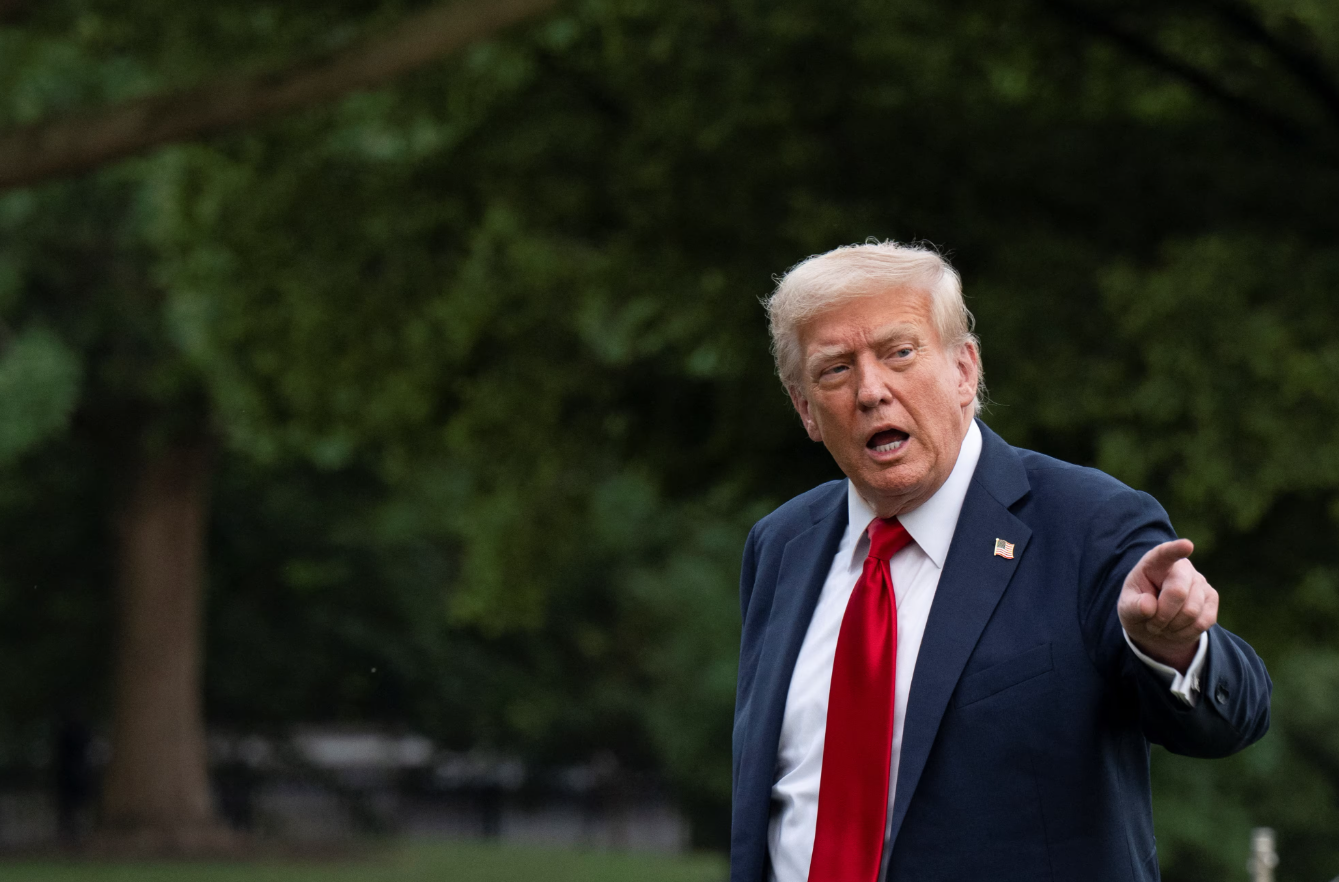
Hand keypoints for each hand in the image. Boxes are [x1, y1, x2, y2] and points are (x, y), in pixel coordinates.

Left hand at [1117, 539, 1217, 672]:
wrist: (1156, 624)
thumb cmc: (1139, 608)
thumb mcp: (1127, 608)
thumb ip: (1133, 607)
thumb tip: (1149, 606)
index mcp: (1155, 562)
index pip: (1165, 553)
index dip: (1176, 549)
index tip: (1186, 546)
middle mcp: (1181, 567)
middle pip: (1178, 592)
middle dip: (1162, 615)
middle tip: (1151, 624)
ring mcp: (1200, 581)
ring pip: (1191, 611)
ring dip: (1172, 626)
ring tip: (1162, 625)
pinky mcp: (1212, 598)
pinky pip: (1203, 621)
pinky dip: (1185, 632)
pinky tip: (1177, 628)